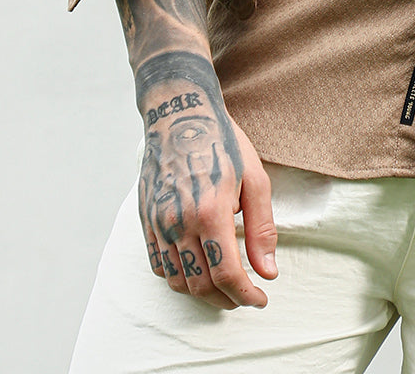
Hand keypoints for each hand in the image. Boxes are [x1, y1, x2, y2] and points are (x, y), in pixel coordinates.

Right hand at [136, 53, 277, 309]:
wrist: (179, 114)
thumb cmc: (222, 142)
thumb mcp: (254, 179)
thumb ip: (262, 229)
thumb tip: (268, 272)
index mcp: (210, 212)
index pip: (227, 274)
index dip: (246, 295)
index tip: (260, 299)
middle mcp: (178, 223)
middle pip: (201, 285)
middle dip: (227, 299)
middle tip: (246, 296)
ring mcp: (158, 223)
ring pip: (177, 281)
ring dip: (202, 293)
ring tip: (224, 287)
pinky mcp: (146, 220)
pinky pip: (158, 265)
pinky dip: (178, 277)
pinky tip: (197, 269)